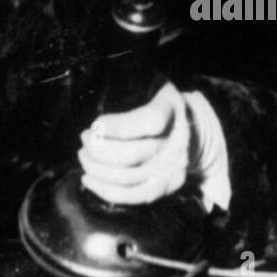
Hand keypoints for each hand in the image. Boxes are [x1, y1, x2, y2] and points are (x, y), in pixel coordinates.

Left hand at [78, 81, 191, 205]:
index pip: (151, 120)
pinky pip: (136, 196)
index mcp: (171, 107)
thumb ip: (128, 81)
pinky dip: (108, 191)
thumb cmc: (157, 99)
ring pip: (131, 177)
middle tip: (84, 137)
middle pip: (134, 154)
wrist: (193, 127)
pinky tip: (88, 180)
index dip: (119, 126)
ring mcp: (172, 166)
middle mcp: (175, 140)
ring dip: (99, 169)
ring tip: (83, 155)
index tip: (95, 124)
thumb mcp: (150, 81)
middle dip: (99, 149)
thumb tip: (94, 83)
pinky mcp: (168, 185)